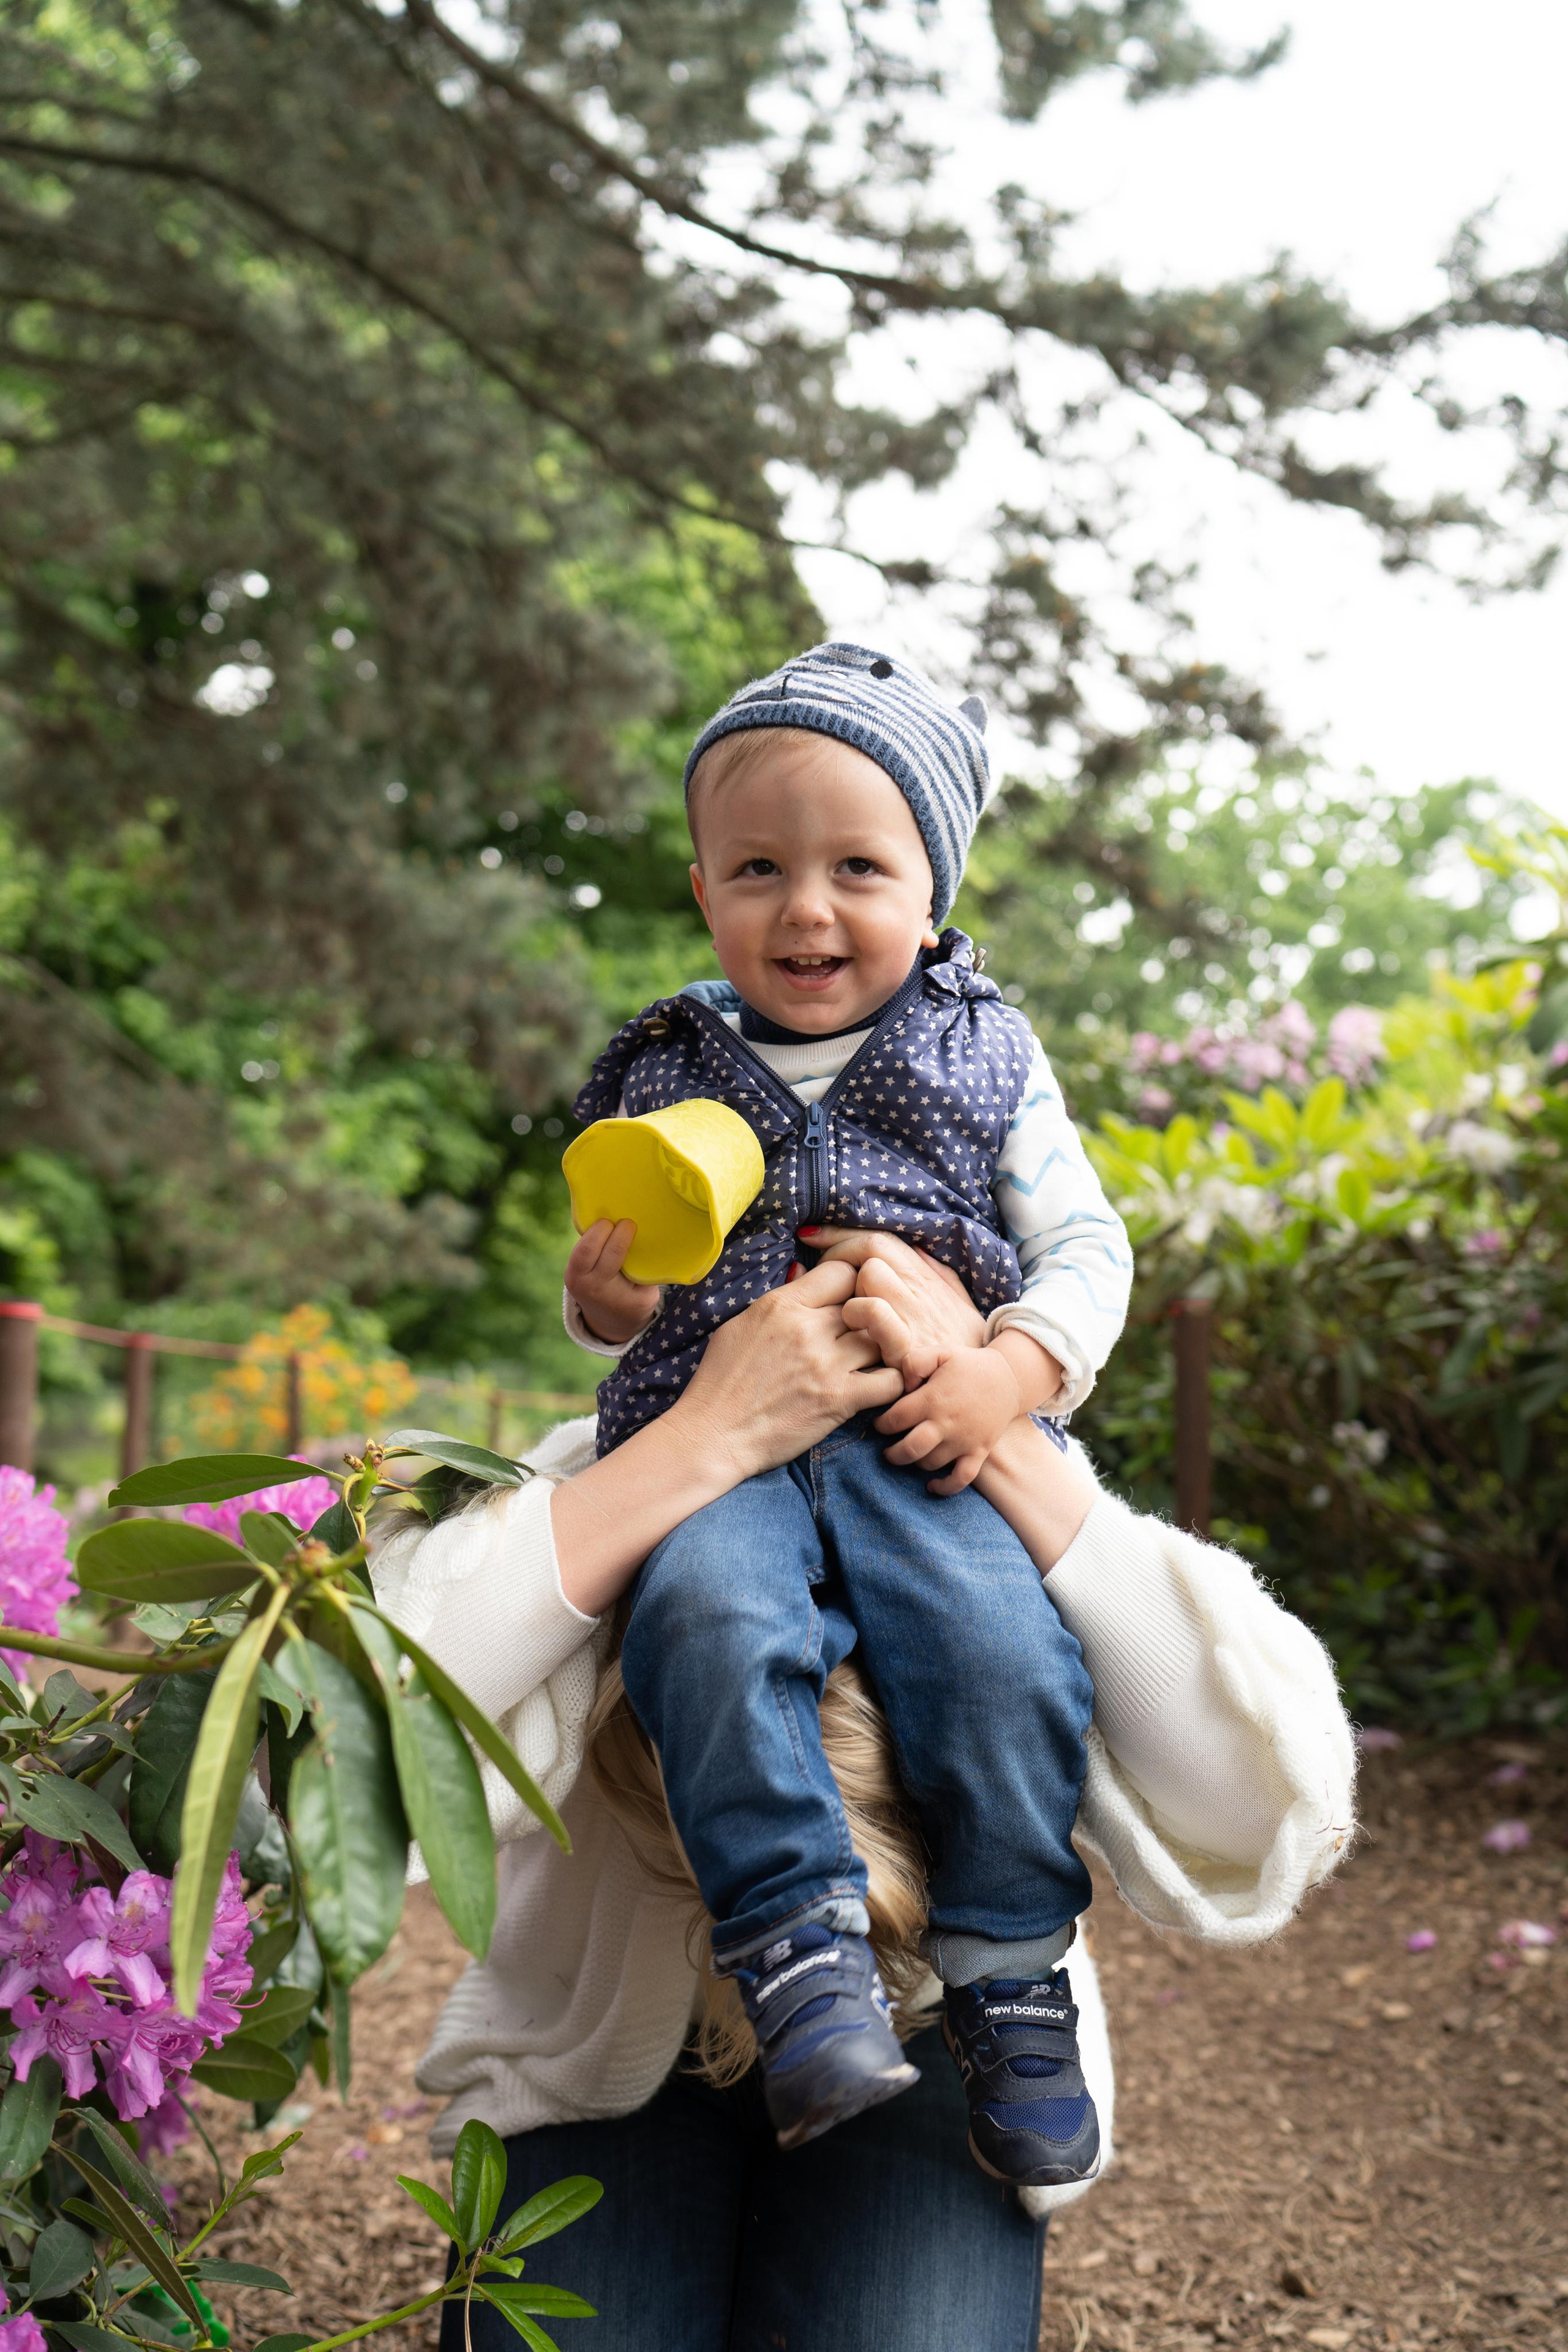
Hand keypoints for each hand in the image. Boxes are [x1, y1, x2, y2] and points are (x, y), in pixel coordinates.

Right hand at [550, 1260, 904, 1618]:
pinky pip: (890, 1380)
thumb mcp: (740, 1325)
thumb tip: (806, 1272)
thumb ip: (779, 1298)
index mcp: (782, 1304)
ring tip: (877, 1358)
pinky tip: (878, 1387)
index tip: (850, 1299)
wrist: (713, 1435)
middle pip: (869, 1301)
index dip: (852, 1282)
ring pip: (886, 1337)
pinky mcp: (840, 1399)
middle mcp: (808, 1328)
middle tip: (869, 1330)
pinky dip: (892, 1382)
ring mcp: (827, 1364)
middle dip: (873, 1315)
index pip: (842, 1270)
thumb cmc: (721, 1381)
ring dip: (887, 1347)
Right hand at [565, 1219, 659, 1346]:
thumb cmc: (597, 1279)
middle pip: (613, 1254)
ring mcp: (620, 1298)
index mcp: (576, 1275)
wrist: (610, 1320)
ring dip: (639, 1245)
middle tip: (629, 1224)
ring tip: (639, 1236)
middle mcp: (595, 1289)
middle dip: (623, 1233)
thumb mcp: (585, 1267)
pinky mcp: (642, 1301)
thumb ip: (594, 1246)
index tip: (608, 1221)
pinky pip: (649, 1272)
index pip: (586, 1249)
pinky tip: (653, 1256)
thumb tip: (615, 1208)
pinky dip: (653, 1261)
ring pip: (635, 1262)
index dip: (600, 1230)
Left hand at [807, 1228, 984, 1365]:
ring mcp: (913, 1319)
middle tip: (823, 1280)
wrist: (985, 1388)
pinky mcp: (905, 1350)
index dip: (839, 1234)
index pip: (877, 1239)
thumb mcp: (958, 1302)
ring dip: (850, 1295)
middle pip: (869, 1252)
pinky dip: (859, 1317)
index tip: (810, 1236)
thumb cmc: (962, 1345)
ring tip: (846, 1316)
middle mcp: (919, 1292)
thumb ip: (934, 1271)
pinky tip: (852, 1333)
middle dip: (838, 1260)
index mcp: (925, 1278)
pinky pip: (874, 1317)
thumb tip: (911, 1246)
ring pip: (869, 1279)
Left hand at [873, 1343, 1022, 1494]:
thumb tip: (902, 1384)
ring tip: (909, 1454)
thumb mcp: (941, 1351)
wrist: (1009, 1378)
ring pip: (930, 1464)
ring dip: (914, 1463)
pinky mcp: (979, 1452)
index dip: (882, 1424)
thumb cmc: (969, 1365)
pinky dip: (945, 1487)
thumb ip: (915, 1361)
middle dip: (892, 1453)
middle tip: (887, 1450)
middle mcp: (946, 1423)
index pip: (895, 1419)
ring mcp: (964, 1441)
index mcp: (933, 1399)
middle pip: (909, 1449)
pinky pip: (961, 1478)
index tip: (880, 1424)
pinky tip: (931, 1486)